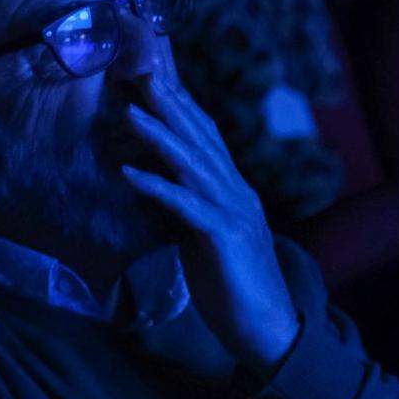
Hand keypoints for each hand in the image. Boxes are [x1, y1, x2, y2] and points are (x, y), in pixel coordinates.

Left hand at [120, 56, 306, 374]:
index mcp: (231, 189)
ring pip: (194, 163)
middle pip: (200, 136)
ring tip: (130, 112)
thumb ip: (186, 205)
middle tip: (141, 67)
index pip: (204, 134)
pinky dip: (157, 187)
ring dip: (160, 135)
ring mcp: (233, 212)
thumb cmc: (231, 285)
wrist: (269, 331)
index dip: (179, 101)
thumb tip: (152, 181)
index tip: (152, 71)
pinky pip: (186, 207)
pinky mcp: (225, 239)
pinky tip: (129, 174)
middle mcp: (236, 191)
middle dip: (170, 100)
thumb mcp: (203, 235)